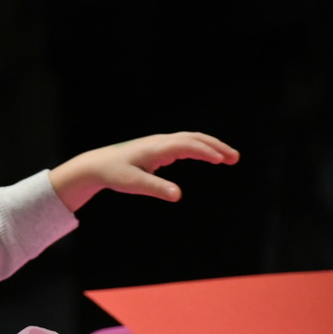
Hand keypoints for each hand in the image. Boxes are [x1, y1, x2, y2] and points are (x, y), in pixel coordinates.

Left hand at [49, 131, 239, 211]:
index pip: (188, 145)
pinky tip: (207, 156)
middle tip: (235, 158)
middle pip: (194, 138)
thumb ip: (156, 188)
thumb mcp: (134, 183)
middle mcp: (161, 142)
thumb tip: (178, 195)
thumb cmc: (114, 174)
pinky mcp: (158, 149)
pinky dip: (200, 148)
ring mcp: (160, 144)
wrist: (97, 165)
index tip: (222, 160)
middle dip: (216, 146)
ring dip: (210, 146)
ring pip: (191, 139)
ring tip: (228, 158)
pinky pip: (184, 144)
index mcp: (157, 148)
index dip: (206, 151)